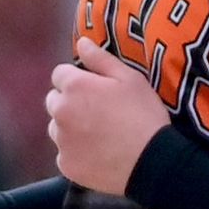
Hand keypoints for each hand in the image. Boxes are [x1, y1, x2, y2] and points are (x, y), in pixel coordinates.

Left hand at [48, 38, 170, 194]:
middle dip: (70, 103)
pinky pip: (65, 154)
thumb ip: (101, 59)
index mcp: (74, 86)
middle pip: (54, 101)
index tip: (97, 90)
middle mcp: (60, 111)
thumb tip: (81, 43)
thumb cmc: (144, 115)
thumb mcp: (131, 79)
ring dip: (70, 128)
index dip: (79, 80)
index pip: (60, 74)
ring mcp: (61, 140)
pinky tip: (99, 154)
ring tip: (99, 135)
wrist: (153, 162)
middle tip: (98, 113)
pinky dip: (77, 153)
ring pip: (57, 128)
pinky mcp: (66, 165)